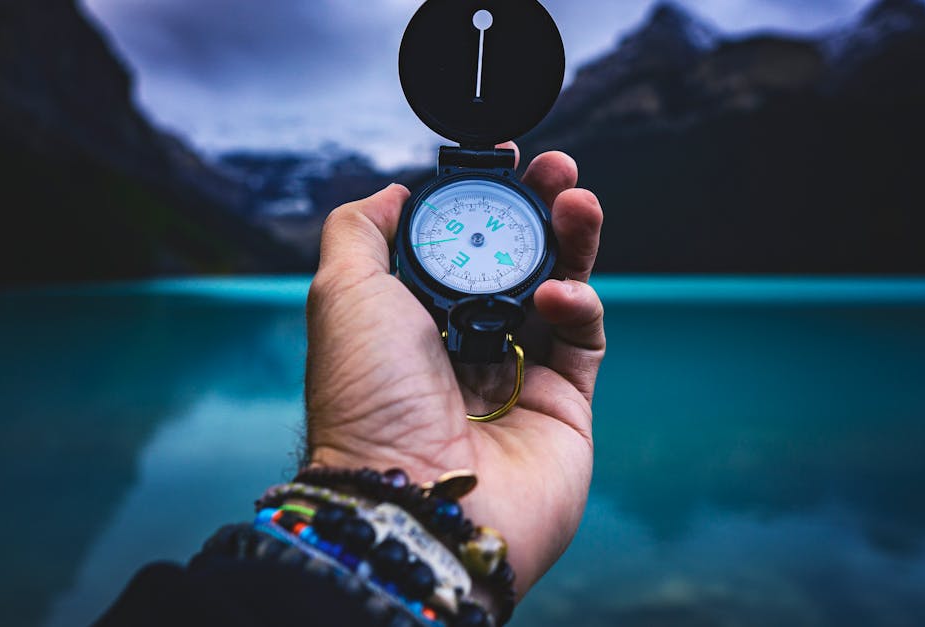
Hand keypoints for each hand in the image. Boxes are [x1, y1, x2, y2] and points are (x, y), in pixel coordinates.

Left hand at [305, 144, 603, 597]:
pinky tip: (558, 295)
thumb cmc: (368, 403)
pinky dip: (578, 303)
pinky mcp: (562, 405)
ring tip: (578, 202)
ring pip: (560, 290)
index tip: (505, 162)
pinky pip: (583, 338)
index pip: (461, 245)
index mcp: (413, 319)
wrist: (412, 500)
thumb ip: (360, 231)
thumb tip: (391, 194)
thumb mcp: (342, 295)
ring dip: (573, 241)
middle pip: (518, 261)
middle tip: (558, 171)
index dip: (485, 201)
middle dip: (541, 210)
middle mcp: (465, 344)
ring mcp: (517, 375)